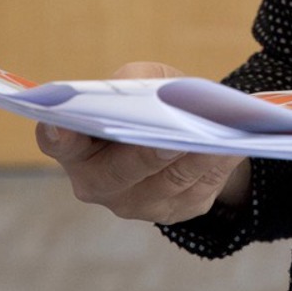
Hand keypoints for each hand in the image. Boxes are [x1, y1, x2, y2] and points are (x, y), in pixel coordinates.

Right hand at [36, 61, 249, 223]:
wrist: (186, 131)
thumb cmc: (154, 101)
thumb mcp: (144, 80)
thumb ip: (135, 80)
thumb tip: (142, 90)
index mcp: (78, 146)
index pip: (60, 143)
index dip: (58, 135)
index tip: (60, 124)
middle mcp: (99, 182)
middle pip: (118, 172)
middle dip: (145, 154)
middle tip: (169, 138)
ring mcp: (136, 203)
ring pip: (166, 181)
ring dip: (193, 158)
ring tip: (217, 136)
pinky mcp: (175, 210)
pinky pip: (198, 189)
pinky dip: (216, 165)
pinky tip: (234, 146)